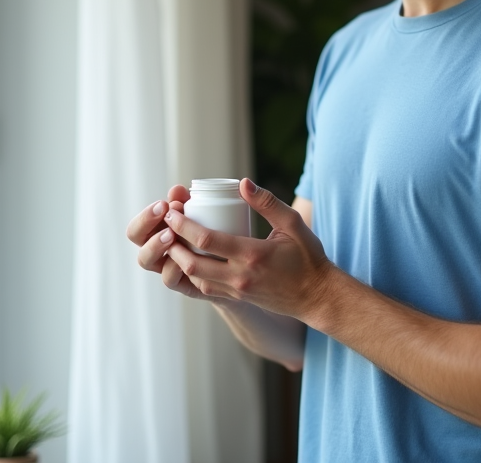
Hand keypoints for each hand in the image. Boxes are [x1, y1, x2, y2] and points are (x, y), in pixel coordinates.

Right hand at [125, 185, 216, 301]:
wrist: (240, 269)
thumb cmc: (220, 235)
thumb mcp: (207, 215)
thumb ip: (192, 201)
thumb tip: (177, 189)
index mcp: (158, 230)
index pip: (138, 225)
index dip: (146, 215)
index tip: (166, 203)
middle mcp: (158, 250)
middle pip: (135, 237)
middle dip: (145, 222)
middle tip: (165, 212)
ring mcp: (168, 268)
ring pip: (145, 260)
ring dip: (155, 244)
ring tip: (170, 234)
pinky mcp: (183, 285)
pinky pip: (170, 278)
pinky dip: (173, 267)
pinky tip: (183, 258)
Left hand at [164, 179, 334, 321]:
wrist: (317, 296)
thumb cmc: (308, 257)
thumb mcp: (293, 223)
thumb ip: (267, 202)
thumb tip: (243, 182)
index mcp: (252, 254)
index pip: (206, 240)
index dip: (183, 225)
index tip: (172, 211)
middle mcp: (240, 276)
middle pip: (192, 262)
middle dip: (172, 244)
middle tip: (163, 225)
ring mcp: (237, 290)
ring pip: (195, 278)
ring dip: (179, 260)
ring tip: (170, 240)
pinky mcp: (237, 297)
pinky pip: (206, 287)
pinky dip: (192, 273)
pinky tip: (188, 258)